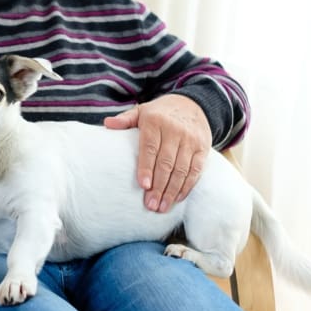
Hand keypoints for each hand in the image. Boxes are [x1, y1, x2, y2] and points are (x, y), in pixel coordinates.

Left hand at [104, 94, 211, 211]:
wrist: (192, 103)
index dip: (147, 167)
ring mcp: (190, 140)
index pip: (150, 147)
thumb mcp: (142, 111)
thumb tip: (107, 124)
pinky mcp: (202, 148)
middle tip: (151, 205)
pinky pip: (196, 170)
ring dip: (172, 191)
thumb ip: (125, 119)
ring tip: (162, 207)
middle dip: (159, 186)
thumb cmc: (160, 113)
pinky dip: (187, 186)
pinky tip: (177, 198)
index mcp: (155, 122)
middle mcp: (174, 131)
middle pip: (166, 163)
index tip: (143, 185)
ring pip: (181, 170)